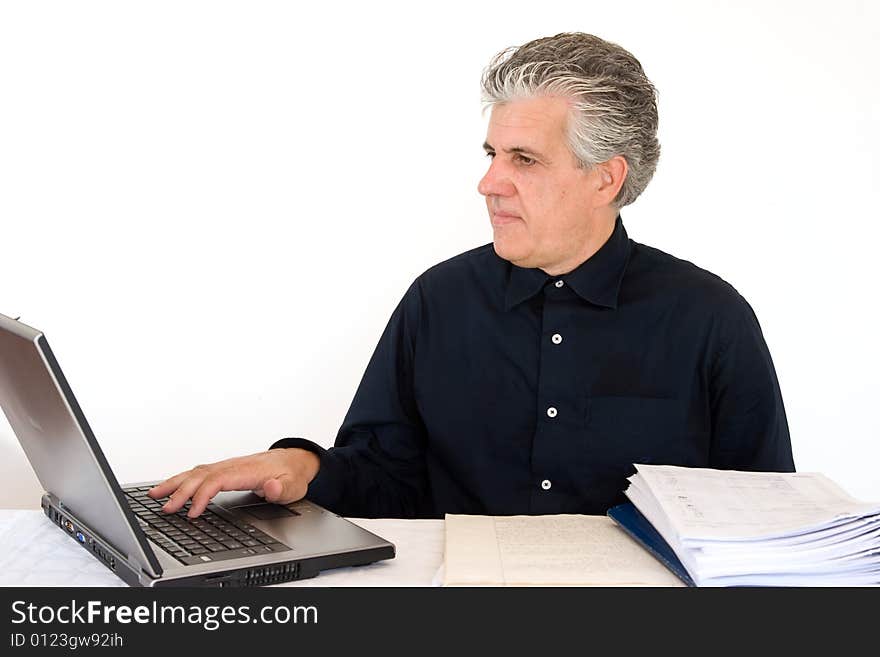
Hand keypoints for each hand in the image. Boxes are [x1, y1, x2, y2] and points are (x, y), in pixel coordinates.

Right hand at [148, 448, 320, 517]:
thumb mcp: (293, 486)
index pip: (217, 480)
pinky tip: (171, 487)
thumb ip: (281, 488)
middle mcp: (234, 466)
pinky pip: (199, 473)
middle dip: (180, 491)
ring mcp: (228, 466)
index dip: (202, 496)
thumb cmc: (291, 474)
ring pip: (196, 472)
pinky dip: (182, 479)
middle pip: (201, 476)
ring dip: (175, 483)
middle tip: (164, 508)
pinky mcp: (225, 470)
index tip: (192, 513)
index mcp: (247, 471)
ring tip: (154, 495)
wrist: (295, 461)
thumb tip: (270, 486)